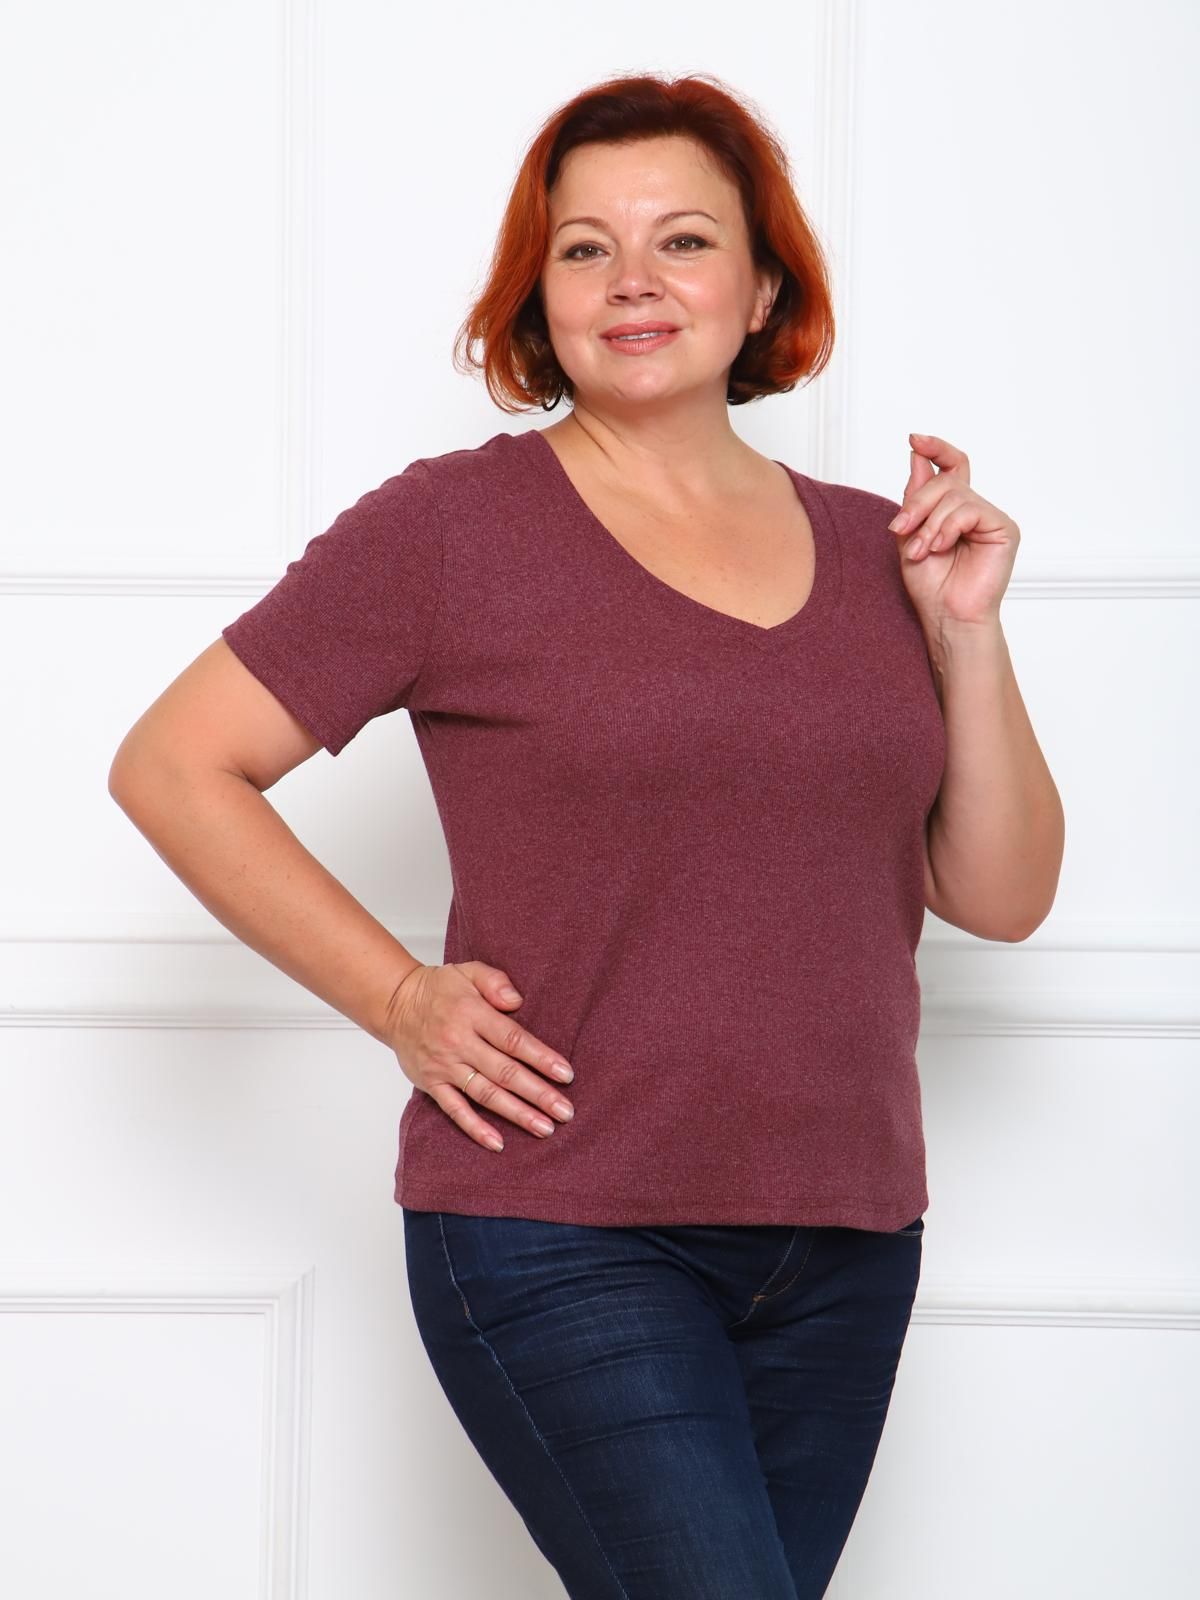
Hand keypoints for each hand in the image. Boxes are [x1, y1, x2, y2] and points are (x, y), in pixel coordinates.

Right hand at [386, 961, 574, 1151]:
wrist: (395, 1004)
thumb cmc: (438, 989)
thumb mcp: (468, 971)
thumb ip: (495, 982)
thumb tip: (517, 1001)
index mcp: (472, 1014)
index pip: (512, 1039)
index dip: (541, 1058)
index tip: (565, 1074)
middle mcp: (459, 1043)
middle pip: (504, 1072)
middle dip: (538, 1093)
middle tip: (565, 1111)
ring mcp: (444, 1067)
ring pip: (485, 1094)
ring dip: (516, 1113)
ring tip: (544, 1128)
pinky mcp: (431, 1084)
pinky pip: (455, 1110)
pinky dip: (475, 1128)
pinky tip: (498, 1143)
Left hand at [888, 433, 1019, 633]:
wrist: (946, 617)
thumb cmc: (930, 585)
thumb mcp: (910, 535)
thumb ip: (915, 498)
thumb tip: (917, 457)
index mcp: (954, 510)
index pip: (951, 467)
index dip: (936, 449)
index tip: (914, 439)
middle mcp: (975, 510)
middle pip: (946, 480)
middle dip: (917, 503)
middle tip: (901, 529)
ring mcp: (991, 518)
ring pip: (954, 495)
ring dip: (929, 523)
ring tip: (921, 550)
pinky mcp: (1004, 528)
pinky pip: (970, 509)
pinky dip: (948, 527)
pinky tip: (940, 547)